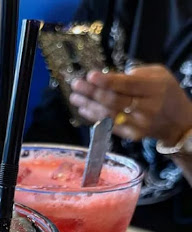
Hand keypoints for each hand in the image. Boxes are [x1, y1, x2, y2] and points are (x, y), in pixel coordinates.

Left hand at [69, 65, 191, 145]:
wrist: (177, 122)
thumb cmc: (166, 93)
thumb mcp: (159, 75)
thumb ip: (137, 73)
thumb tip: (112, 77)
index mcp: (155, 89)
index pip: (127, 85)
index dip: (107, 81)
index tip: (90, 75)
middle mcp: (147, 108)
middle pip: (114, 100)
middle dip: (92, 92)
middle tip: (76, 85)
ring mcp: (138, 124)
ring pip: (109, 114)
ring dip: (89, 105)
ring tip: (75, 97)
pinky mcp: (132, 135)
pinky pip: (110, 125)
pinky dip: (95, 117)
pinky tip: (84, 109)